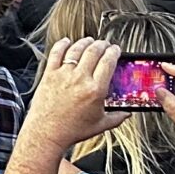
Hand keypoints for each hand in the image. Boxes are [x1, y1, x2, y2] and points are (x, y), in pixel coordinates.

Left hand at [23, 35, 119, 150]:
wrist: (47, 132)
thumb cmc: (73, 130)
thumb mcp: (101, 125)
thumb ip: (117, 117)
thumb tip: (127, 113)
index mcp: (95, 90)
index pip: (108, 62)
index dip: (114, 52)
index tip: (116, 49)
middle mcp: (80, 79)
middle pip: (93, 52)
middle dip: (102, 45)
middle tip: (105, 44)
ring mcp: (63, 75)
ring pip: (76, 50)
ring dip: (85, 42)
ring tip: (90, 41)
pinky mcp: (49, 74)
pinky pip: (56, 53)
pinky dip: (62, 45)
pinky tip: (66, 42)